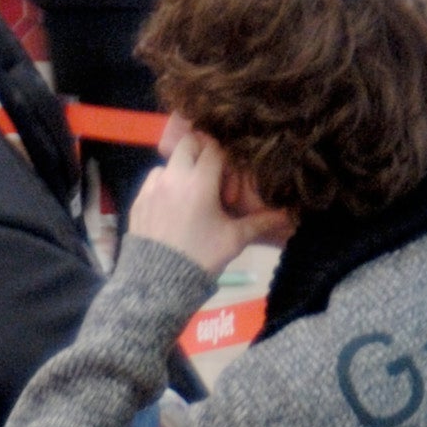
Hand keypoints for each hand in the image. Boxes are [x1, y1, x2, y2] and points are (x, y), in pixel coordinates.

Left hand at [124, 118, 291, 270]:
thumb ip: (260, 222)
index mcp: (199, 182)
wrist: (159, 282)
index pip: (214, 150)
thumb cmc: (202, 257)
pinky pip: (153, 181)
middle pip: (188, 144)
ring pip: (168, 163)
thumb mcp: (234, 240)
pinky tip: (172, 207)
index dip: (225, 161)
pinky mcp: (138, 200)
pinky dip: (165, 185)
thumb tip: (287, 215)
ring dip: (182, 171)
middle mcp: (174, 178)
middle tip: (211, 178)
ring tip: (190, 196)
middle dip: (201, 154)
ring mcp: (152, 188)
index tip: (228, 183)